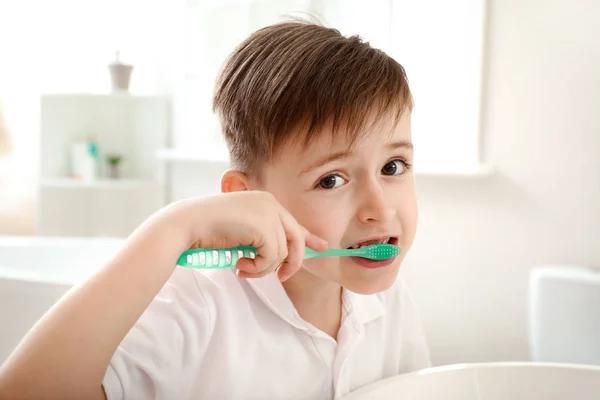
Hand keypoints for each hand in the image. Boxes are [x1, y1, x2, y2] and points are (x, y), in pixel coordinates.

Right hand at [174, 191, 327, 280]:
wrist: (187, 225)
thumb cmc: (207, 230)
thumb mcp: (241, 231)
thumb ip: (262, 237)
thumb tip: (281, 256)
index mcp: (265, 201)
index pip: (293, 222)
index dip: (309, 237)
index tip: (322, 247)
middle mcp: (270, 204)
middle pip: (296, 238)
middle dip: (293, 262)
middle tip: (282, 278)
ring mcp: (268, 213)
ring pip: (283, 253)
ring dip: (264, 268)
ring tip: (243, 268)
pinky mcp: (264, 226)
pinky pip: (272, 258)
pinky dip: (258, 268)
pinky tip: (240, 265)